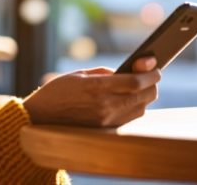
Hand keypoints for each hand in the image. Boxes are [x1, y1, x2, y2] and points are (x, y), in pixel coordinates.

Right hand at [23, 57, 159, 126]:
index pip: (136, 81)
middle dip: (152, 83)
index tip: (156, 66)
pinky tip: (130, 98)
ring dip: (145, 96)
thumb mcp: (79, 74)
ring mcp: (107, 121)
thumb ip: (106, 73)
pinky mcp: (107, 130)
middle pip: (144, 96)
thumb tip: (127, 71)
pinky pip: (131, 118)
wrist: (40, 118)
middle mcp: (105, 106)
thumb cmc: (57, 92)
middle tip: (151, 74)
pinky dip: (136, 107)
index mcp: (97, 88)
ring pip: (141, 108)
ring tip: (140, 85)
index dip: (151, 73)